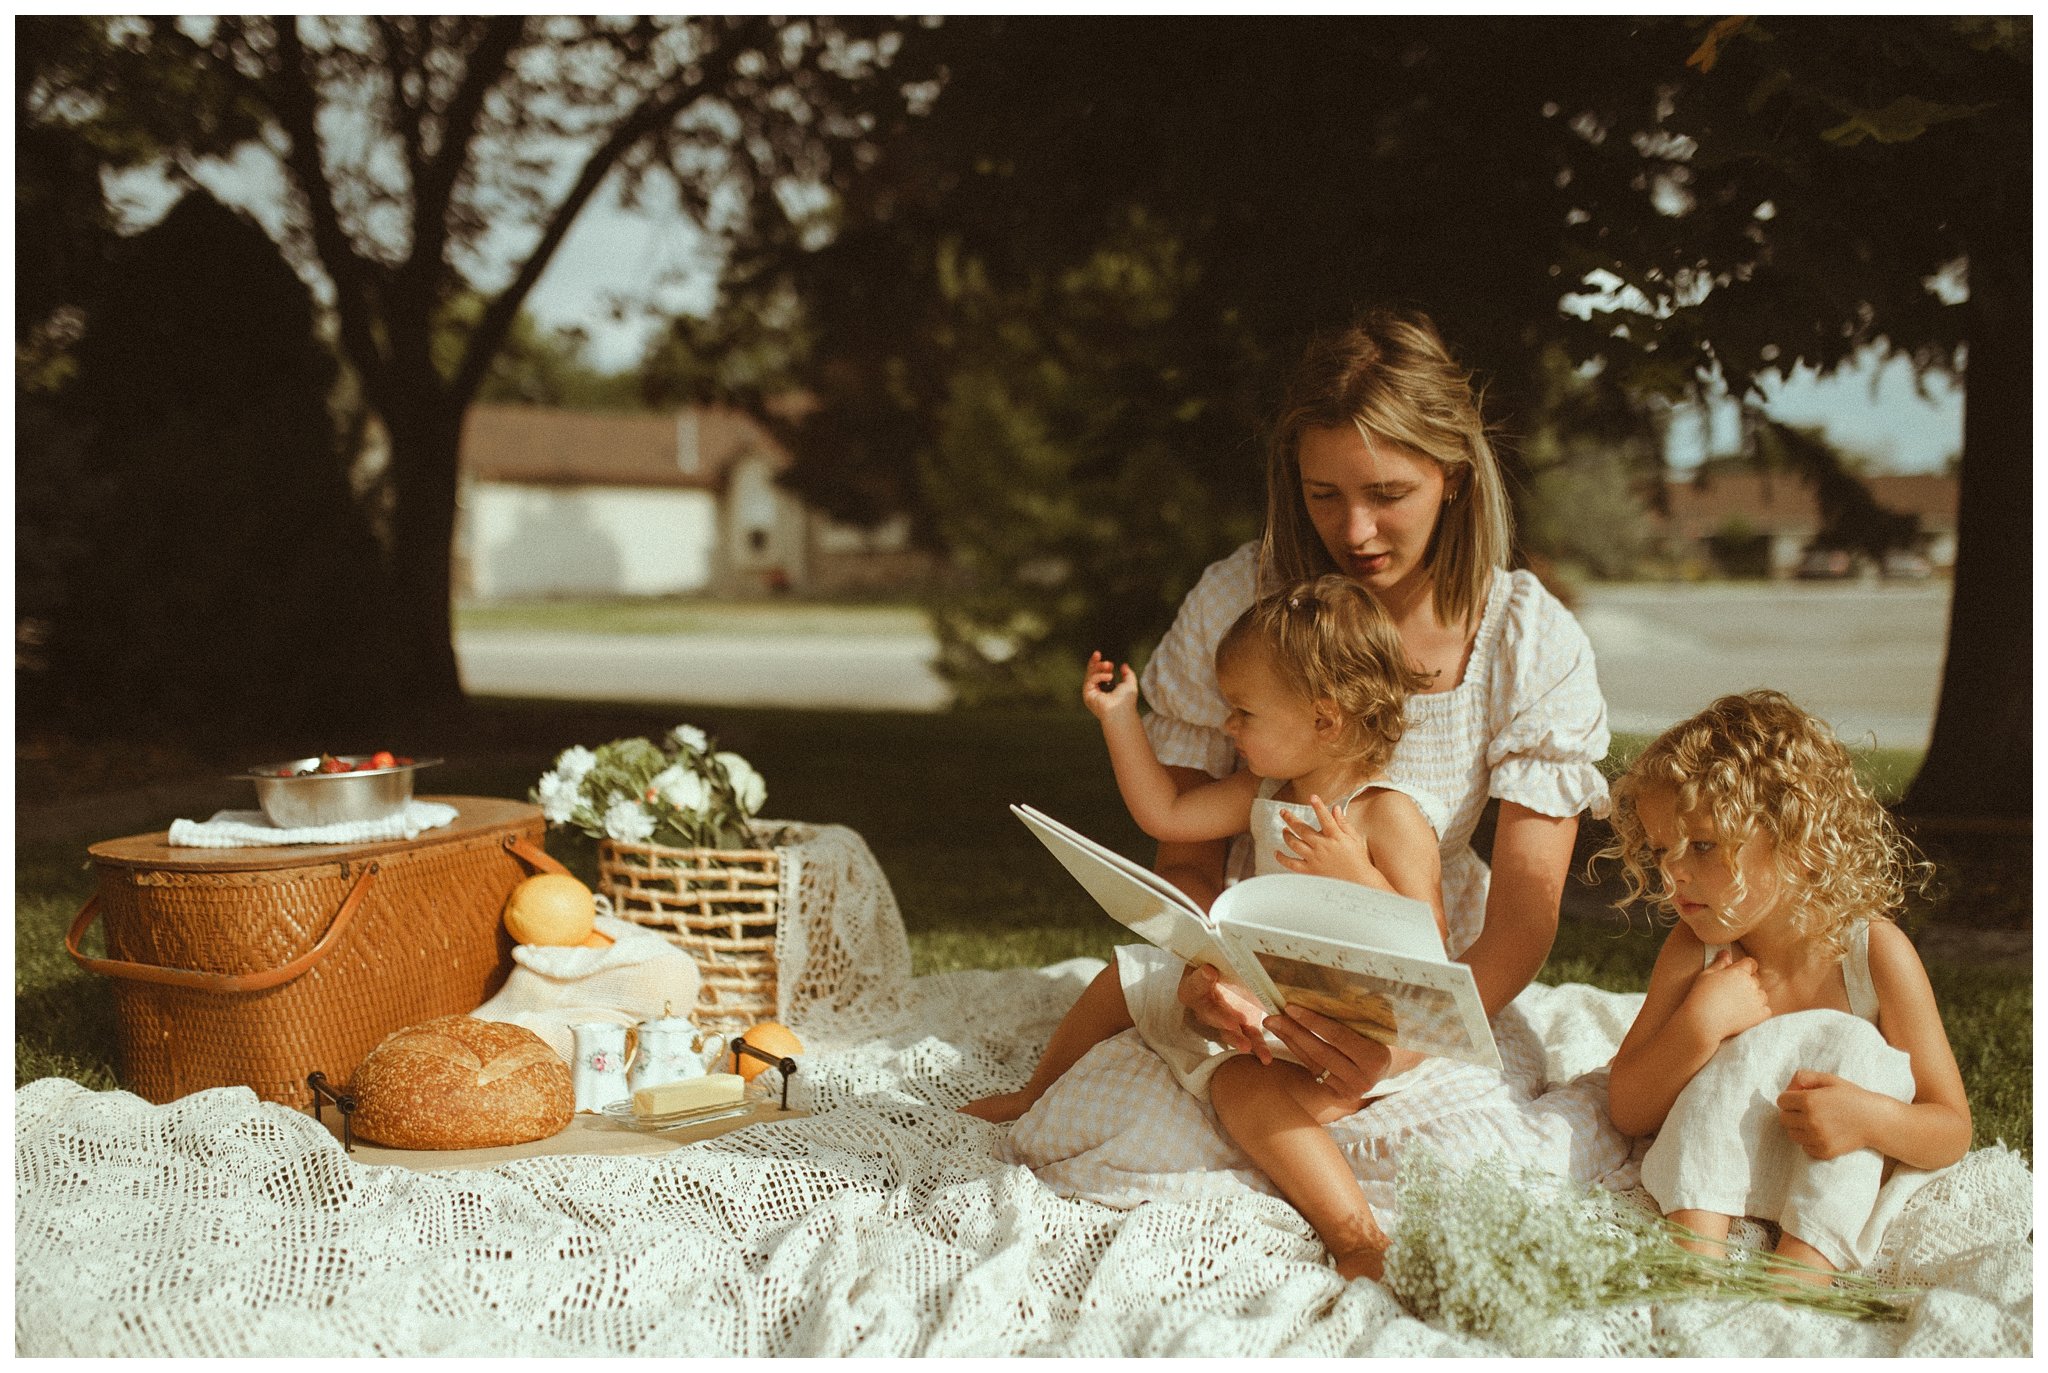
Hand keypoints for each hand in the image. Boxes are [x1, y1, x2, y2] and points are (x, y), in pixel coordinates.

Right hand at [1081, 651, 1137, 719]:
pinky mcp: (1087, 694)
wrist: (1122, 711)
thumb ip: (1128, 674)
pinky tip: (1109, 676)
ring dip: (1098, 667)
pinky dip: (1099, 676)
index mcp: (1106, 689)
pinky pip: (1090, 680)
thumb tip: (1124, 665)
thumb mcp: (1130, 683)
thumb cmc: (1127, 700)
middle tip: (1098, 653)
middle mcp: (1097, 691)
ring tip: (1109, 665)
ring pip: (1090, 674)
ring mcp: (1091, 693)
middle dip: (1095, 662)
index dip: (1102, 667)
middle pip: (1091, 672)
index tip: (1110, 664)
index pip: (1100, 674)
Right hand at [1177, 963, 1271, 1061]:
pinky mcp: (1242, 1026)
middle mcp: (1204, 1009)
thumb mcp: (1214, 961)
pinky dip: (1258, 1048)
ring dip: (1237, 1039)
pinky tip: (1266, 1059)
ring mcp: (1223, 1020)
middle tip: (1230, 1023)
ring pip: (1228, 1032)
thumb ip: (1214, 966)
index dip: (1200, 981)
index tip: (1209, 971)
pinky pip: (1250, 1038)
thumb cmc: (1217, 965)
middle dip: (1221, 1019)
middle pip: (1210, 1015)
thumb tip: (1210, 970)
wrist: (1227, 975)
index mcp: (1193, 988)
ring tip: (1246, 1047)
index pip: (1193, 985)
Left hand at [1263, 1003, 1393, 1099]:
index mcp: (1375, 1058)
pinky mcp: (1338, 1095)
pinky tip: (1286, 1037)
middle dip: (1293, 1032)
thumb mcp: (1377, 1020)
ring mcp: (1350, 1090)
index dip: (1312, 1021)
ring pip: (1313, 1062)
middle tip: (1271, 1016)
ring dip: (1290, 1042)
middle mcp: (1363, 1079)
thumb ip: (1360, 1008)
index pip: (1337, 1036)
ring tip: (1273, 1024)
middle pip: (1320, 1051)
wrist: (1390, 1063)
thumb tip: (1339, 987)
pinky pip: (1313, 1070)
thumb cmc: (1381, 1033)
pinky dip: (1298, 1053)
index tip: (1290, 1007)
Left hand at [1274, 794, 1380, 885]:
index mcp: (1335, 837)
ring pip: (1294, 843)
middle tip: (1283, 812)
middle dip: (1290, 818)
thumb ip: (1343, 823)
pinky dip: (1282, 858)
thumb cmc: (1358, 860)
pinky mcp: (1310, 871)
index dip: (1318, 806)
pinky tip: (1277, 852)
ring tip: (1284, 830)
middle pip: (1301, 829)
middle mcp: (1323, 847)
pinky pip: (1291, 864)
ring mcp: (1315, 859)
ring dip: (1286, 835)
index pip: (1325, 818)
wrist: (1359, 883)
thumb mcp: (1354, 839)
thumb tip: (1335, 808)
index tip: (1312, 797)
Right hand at [1684, 949, 1771, 1042]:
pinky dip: (1759, 1011)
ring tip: (1738, 1004)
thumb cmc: (1701, 996)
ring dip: (1754, 997)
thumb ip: (1720, 964)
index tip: (1737, 974)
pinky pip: (1766, 1010)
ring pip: (1762, 994)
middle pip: (1756, 979)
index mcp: (1739, 972)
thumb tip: (1726, 953)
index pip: (1751, 963)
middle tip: (1732, 992)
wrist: (1704, 1021)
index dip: (1745, 967)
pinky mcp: (1760, 1015)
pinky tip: (1745, 1014)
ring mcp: (1757, 1000)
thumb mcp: (1707, 975)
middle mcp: (1751, 984)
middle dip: (1747, 983)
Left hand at [1777, 1069, 1878, 1159]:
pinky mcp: (1825, 1151)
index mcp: (1809, 1100)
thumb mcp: (1829, 1079)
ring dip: (1799, 1128)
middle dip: (1792, 1113)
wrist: (1875, 1120)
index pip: (1781, 1101)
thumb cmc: (1852, 1097)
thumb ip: (1805, 1077)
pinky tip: (1823, 1133)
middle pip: (1784, 1119)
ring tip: (1816, 1122)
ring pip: (1792, 1134)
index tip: (1800, 1098)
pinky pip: (1805, 1148)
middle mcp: (1810, 1120)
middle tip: (1807, 1110)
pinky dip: (1810, 1141)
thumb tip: (1790, 1087)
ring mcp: (1817, 1138)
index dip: (1790, 1098)